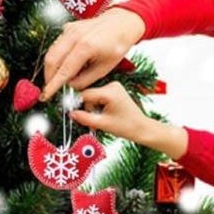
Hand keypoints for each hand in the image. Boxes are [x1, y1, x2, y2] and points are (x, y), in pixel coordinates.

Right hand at [41, 7, 145, 100]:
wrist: (121, 23)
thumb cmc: (117, 45)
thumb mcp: (105, 68)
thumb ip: (85, 80)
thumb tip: (69, 86)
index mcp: (86, 46)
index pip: (64, 70)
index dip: (53, 85)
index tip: (46, 96)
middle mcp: (74, 35)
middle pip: (52, 60)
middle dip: (49, 77)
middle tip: (50, 89)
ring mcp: (69, 29)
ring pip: (51, 52)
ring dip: (51, 68)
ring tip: (56, 79)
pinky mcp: (68, 28)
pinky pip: (56, 45)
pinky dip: (56, 58)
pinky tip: (64, 66)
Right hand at [71, 82, 187, 158]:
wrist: (142, 127)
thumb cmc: (127, 126)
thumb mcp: (102, 124)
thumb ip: (84, 118)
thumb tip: (71, 114)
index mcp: (110, 92)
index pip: (85, 94)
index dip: (78, 105)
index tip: (73, 114)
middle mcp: (112, 85)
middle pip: (89, 95)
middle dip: (88, 109)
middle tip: (92, 122)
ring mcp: (114, 87)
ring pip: (93, 96)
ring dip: (93, 108)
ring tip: (100, 120)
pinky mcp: (114, 90)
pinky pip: (99, 96)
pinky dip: (98, 106)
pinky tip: (104, 114)